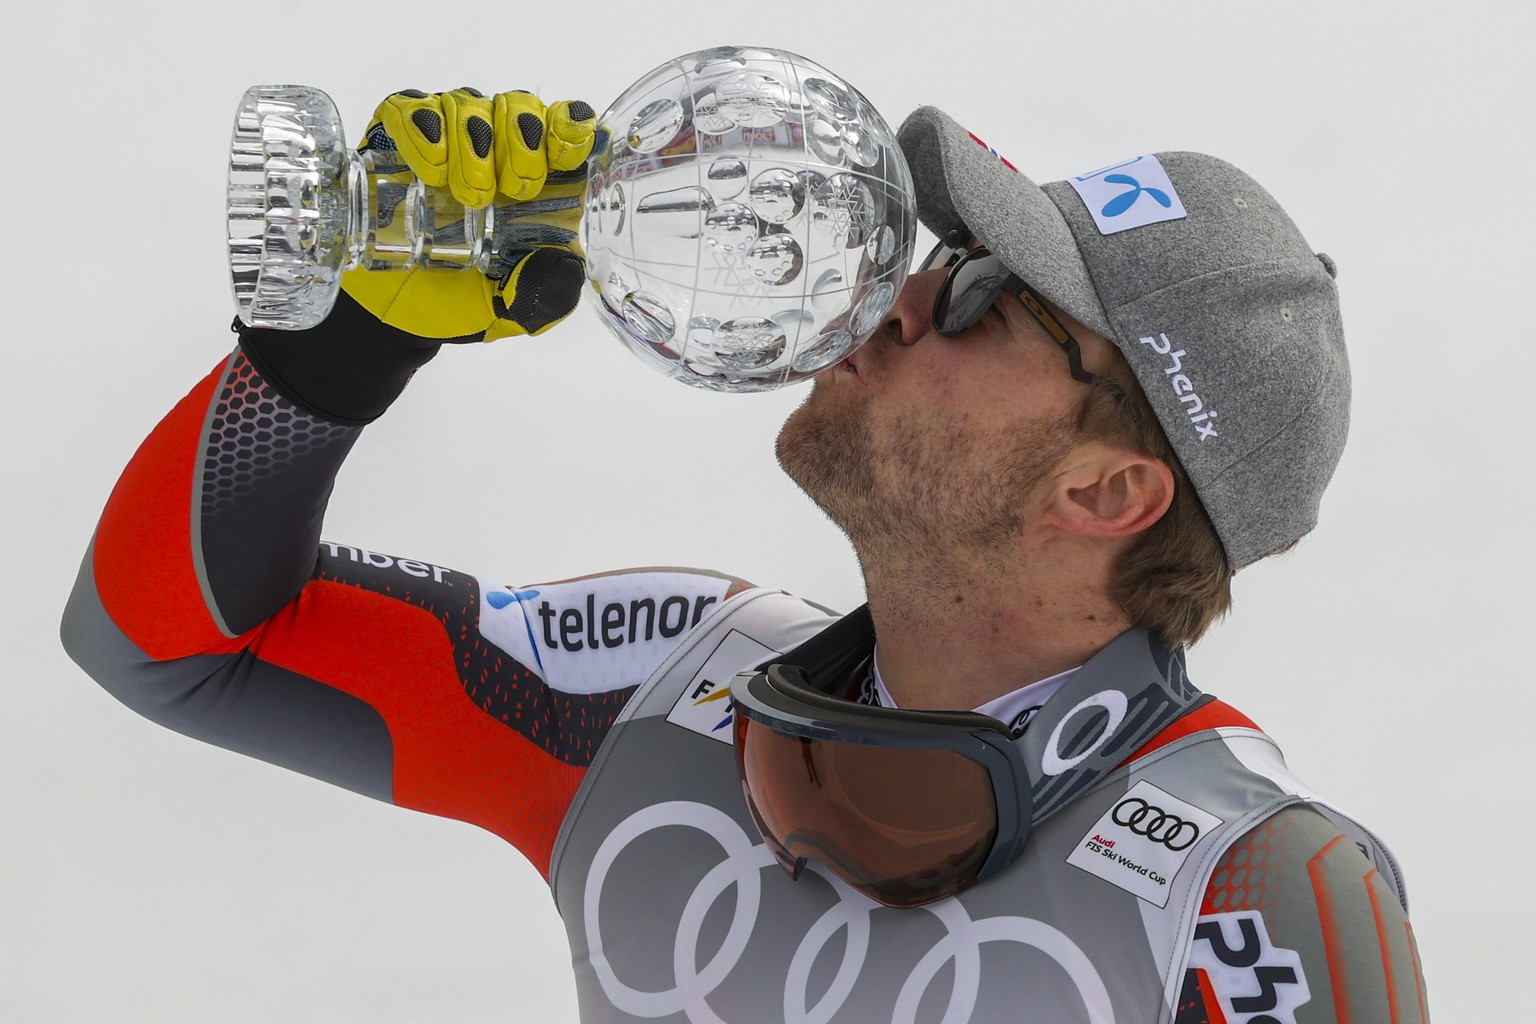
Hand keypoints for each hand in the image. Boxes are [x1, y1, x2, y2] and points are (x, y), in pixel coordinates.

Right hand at [340, 88, 597, 342]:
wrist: (397, 310)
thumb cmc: (465, 299)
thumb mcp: (518, 309)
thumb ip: (547, 293)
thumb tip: (564, 264)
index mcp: (539, 180)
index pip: (565, 126)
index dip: (570, 125)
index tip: (565, 152)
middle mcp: (496, 147)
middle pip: (519, 106)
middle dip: (519, 141)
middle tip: (505, 192)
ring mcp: (447, 137)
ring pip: (468, 103)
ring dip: (471, 142)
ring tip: (461, 192)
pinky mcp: (398, 136)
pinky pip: (409, 107)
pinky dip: (421, 129)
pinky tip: (430, 168)